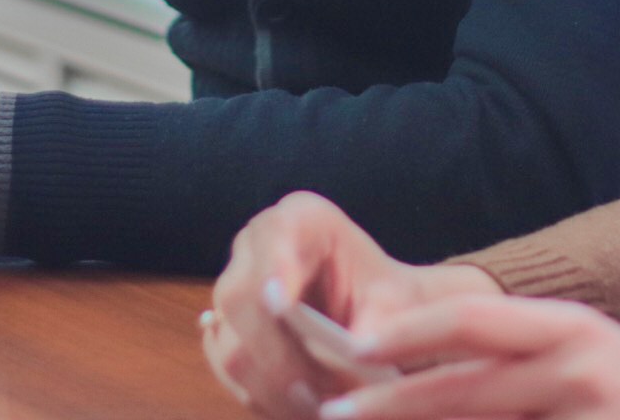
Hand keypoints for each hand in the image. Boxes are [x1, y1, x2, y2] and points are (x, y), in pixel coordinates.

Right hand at [204, 192, 503, 417]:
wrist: (376, 316)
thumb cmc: (388, 301)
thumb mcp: (395, 306)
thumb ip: (376, 326)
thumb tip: (353, 354)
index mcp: (299, 219)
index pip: (276, 238)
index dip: (275, 272)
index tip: (282, 306)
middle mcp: (254, 247)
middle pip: (241, 301)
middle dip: (279, 357)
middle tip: (318, 397)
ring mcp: (233, 289)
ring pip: (230, 347)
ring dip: (274, 389)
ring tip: (319, 408)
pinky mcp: (225, 331)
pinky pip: (227, 373)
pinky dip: (263, 398)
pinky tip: (299, 407)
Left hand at [319, 296, 619, 419]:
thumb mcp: (590, 368)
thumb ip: (519, 376)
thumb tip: (430, 392)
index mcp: (567, 330)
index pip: (471, 320)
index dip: (406, 333)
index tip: (349, 351)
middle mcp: (580, 362)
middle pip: (466, 384)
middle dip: (392, 404)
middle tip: (332, 414)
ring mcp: (599, 409)